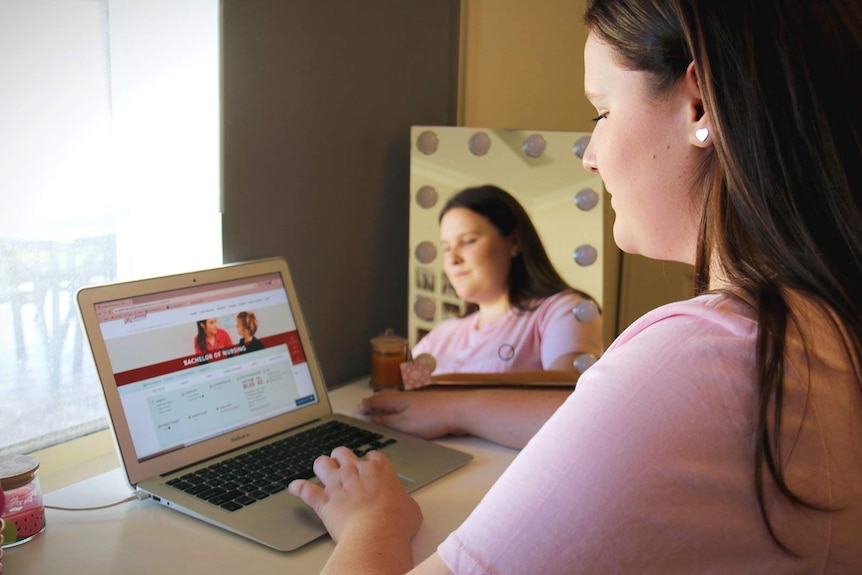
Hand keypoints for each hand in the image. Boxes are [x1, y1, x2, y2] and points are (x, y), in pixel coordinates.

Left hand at [288, 447, 421, 544]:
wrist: (376, 535)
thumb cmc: (396, 523)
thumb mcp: (411, 508)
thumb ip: (402, 500)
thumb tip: (402, 505)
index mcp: (379, 469)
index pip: (372, 456)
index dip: (370, 461)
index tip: (370, 468)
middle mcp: (355, 472)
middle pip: (343, 452)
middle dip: (342, 457)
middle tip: (343, 465)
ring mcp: (337, 485)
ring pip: (322, 463)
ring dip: (322, 466)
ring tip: (322, 470)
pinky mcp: (323, 502)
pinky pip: (305, 489)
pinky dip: (298, 488)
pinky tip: (294, 487)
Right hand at [358, 390, 464, 438]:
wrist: (460, 411)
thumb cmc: (434, 417)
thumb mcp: (404, 424)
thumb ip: (387, 422)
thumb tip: (372, 419)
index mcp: (396, 400)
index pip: (374, 401)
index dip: (364, 407)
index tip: (355, 412)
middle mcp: (404, 397)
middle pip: (383, 398)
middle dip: (372, 404)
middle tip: (363, 410)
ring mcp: (415, 401)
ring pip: (394, 401)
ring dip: (384, 405)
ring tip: (378, 412)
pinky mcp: (425, 407)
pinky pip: (405, 406)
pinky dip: (396, 409)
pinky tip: (400, 416)